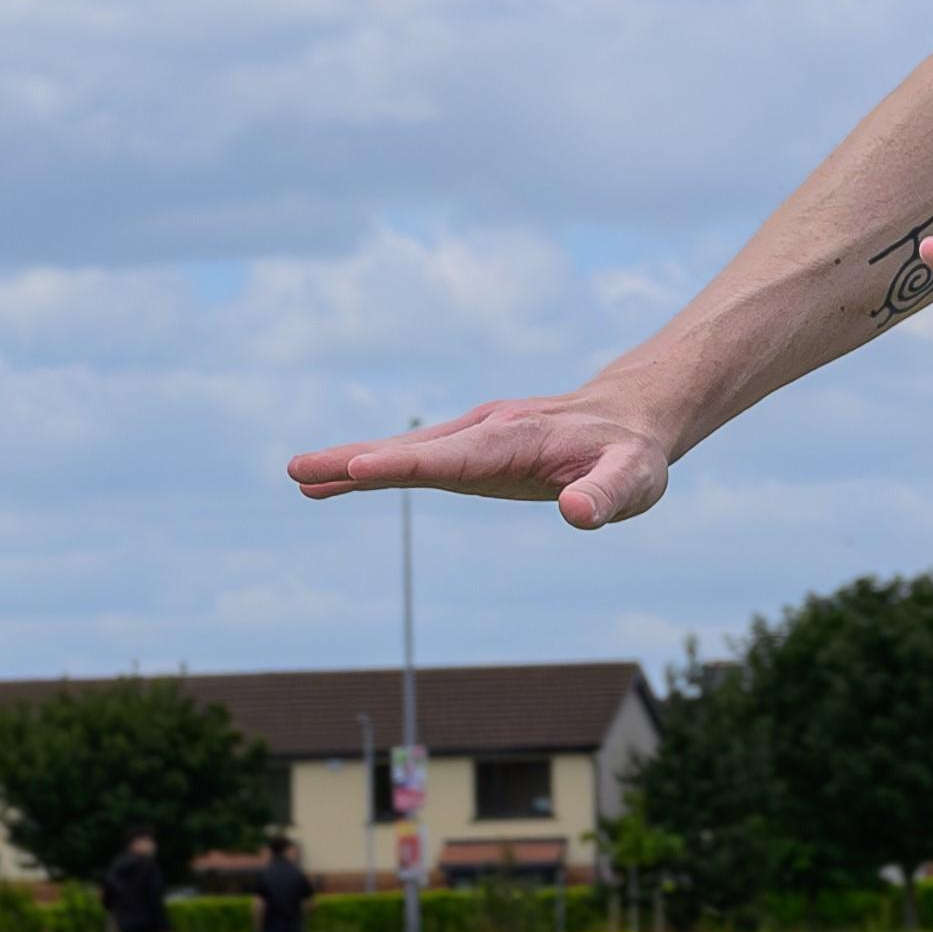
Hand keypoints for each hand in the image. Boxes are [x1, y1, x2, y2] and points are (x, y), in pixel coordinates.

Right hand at [286, 395, 679, 531]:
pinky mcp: (471, 450)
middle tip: (298, 468)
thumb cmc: (633, 455)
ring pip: (405, 451)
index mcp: (517, 439)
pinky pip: (415, 459)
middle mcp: (486, 432)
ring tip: (298, 477)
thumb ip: (606, 496)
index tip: (359, 468)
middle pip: (412, 449)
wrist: (631, 417)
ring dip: (352, 464)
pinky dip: (373, 468)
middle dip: (356, 460)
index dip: (407, 463)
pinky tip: (335, 482)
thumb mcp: (634, 480)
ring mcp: (474, 438)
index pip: (454, 457)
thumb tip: (578, 514)